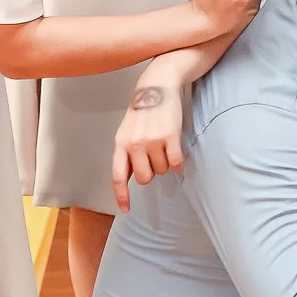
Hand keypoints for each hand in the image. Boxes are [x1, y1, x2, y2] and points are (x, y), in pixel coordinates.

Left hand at [111, 79, 184, 211]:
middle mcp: (134, 144)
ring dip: (165, 163)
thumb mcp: (126, 132)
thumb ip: (126, 154)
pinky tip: (176, 154)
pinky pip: (175, 162)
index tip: (126, 210)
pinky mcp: (170, 136)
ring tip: (163, 145)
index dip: (122, 196)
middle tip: (154, 158)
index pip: (118, 176)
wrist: (156, 86)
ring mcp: (152, 140)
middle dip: (152, 172)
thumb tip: (128, 179)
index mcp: (120, 144)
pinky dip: (178, 163)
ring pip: (162, 170)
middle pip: (145, 178)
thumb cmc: (141, 112)